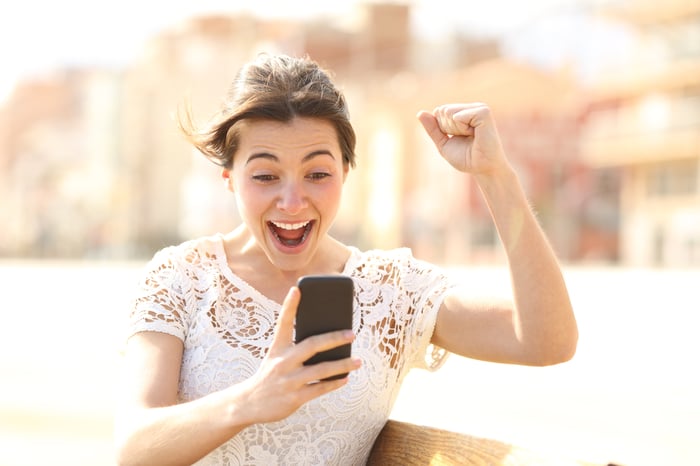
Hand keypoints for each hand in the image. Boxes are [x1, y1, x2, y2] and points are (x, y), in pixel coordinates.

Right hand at [234, 287, 359, 424]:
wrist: (248, 403)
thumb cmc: (269, 375)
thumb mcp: (276, 357)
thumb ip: (295, 348)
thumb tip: (326, 342)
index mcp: (277, 348)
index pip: (283, 323)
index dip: (290, 305)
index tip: (297, 289)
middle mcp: (282, 362)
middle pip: (311, 345)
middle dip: (334, 339)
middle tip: (351, 334)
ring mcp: (288, 380)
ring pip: (321, 370)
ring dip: (343, 365)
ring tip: (358, 361)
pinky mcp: (294, 397)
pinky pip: (319, 388)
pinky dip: (334, 383)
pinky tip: (345, 378)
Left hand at [417, 103, 508, 175]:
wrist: (482, 169)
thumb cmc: (466, 158)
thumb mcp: (443, 143)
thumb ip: (433, 129)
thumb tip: (420, 113)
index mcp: (463, 112)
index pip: (438, 112)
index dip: (442, 129)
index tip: (458, 139)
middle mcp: (471, 107)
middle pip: (442, 110)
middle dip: (448, 129)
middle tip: (465, 139)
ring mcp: (478, 108)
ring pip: (449, 112)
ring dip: (455, 129)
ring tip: (471, 137)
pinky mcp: (484, 112)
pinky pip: (459, 116)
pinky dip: (462, 128)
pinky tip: (475, 134)